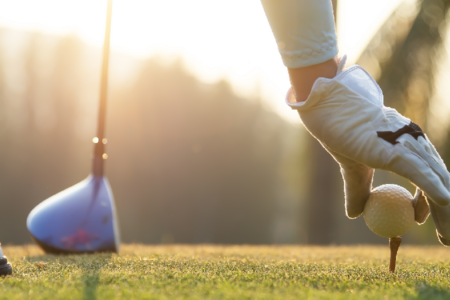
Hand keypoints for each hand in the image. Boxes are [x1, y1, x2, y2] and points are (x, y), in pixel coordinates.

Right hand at [287, 55, 449, 244]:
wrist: (331, 110)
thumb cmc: (341, 133)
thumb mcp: (352, 170)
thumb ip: (358, 191)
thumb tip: (354, 214)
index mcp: (408, 146)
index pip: (429, 178)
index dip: (428, 203)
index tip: (416, 220)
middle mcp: (416, 144)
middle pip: (441, 183)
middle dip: (447, 214)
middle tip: (446, 239)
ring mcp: (410, 145)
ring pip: (437, 183)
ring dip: (446, 213)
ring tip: (447, 238)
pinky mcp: (398, 150)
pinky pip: (421, 175)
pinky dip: (434, 190)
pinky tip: (445, 204)